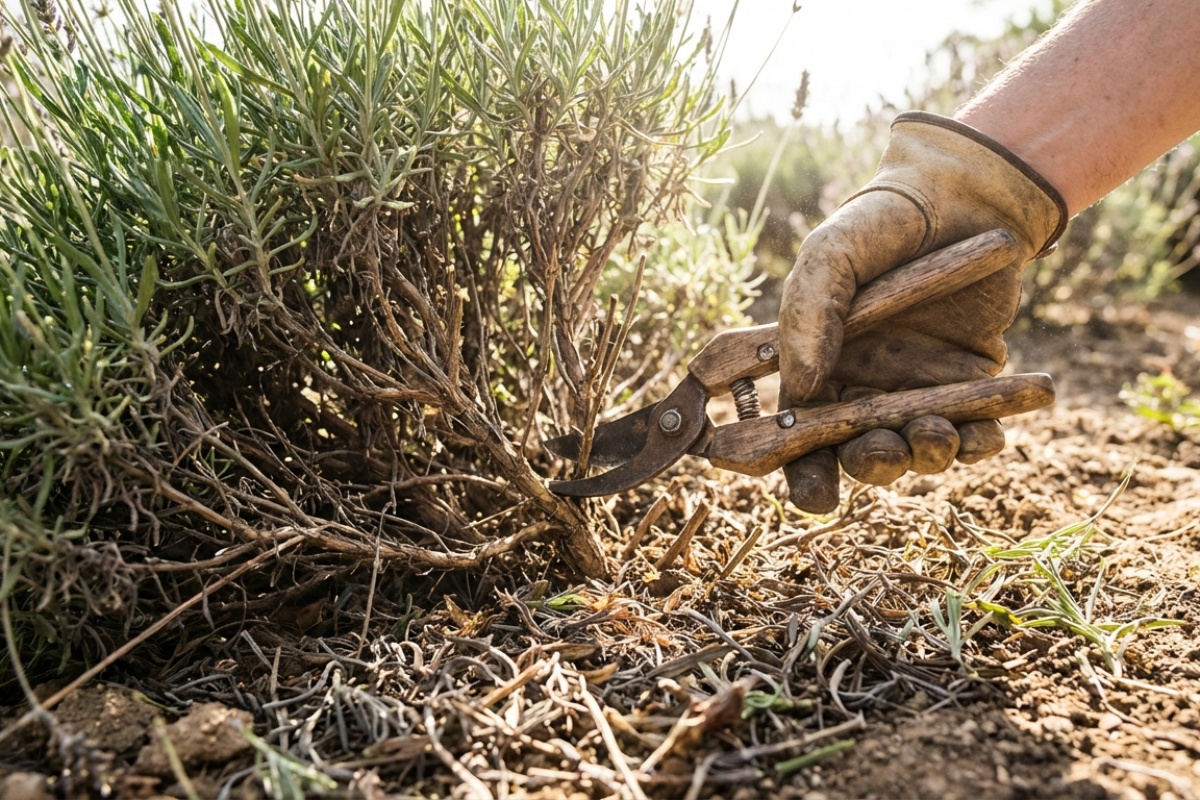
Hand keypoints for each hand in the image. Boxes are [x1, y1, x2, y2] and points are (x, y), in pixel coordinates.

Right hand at [778, 112, 1066, 512]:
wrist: (966, 195)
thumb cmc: (883, 223)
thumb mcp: (829, 254)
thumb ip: (808, 314)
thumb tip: (808, 386)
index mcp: (816, 368)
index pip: (798, 439)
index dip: (803, 476)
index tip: (816, 494)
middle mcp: (863, 388)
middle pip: (858, 456)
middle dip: (871, 466)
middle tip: (881, 446)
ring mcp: (917, 390)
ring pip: (917, 451)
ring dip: (925, 456)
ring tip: (937, 430)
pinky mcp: (970, 384)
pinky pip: (974, 431)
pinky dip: (980, 443)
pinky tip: (986, 431)